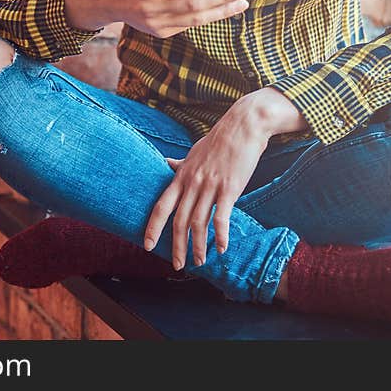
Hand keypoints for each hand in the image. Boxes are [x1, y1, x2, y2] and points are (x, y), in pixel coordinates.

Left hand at [144, 88, 309, 268]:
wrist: (243, 125)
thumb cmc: (219, 139)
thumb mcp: (194, 151)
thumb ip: (180, 164)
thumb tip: (167, 162)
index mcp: (182, 176)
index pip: (161, 206)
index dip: (153, 227)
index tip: (147, 245)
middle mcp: (192, 183)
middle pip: (179, 221)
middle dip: (177, 247)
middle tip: (177, 265)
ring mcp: (210, 186)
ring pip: (199, 223)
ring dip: (199, 246)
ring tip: (200, 262)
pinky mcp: (230, 188)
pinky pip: (222, 217)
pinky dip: (220, 236)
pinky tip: (221, 249)